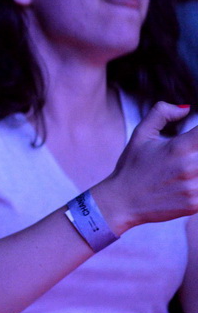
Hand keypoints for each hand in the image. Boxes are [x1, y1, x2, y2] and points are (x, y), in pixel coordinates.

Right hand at [96, 102, 197, 232]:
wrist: (121, 202)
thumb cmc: (131, 167)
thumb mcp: (140, 135)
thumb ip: (161, 114)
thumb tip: (186, 108)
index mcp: (180, 147)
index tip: (195, 138)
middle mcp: (190, 167)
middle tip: (191, 154)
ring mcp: (194, 188)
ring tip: (189, 169)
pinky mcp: (195, 204)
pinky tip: (189, 183)